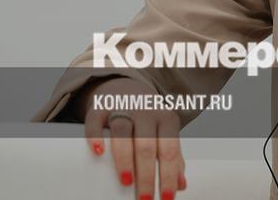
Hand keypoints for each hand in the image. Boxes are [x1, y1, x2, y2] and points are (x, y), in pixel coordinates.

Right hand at [83, 77, 186, 198]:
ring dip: (125, 159)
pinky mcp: (100, 107)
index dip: (169, 175)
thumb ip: (173, 156)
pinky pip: (96, 121)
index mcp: (166, 118)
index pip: (170, 150)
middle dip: (147, 175)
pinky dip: (96, 136)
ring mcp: (122, 107)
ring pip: (123, 133)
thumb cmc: (148, 117)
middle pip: (147, 145)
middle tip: (144, 197)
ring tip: (126, 181)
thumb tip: (181, 184)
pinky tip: (98, 152)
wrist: (127, 88)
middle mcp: (146, 111)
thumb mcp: (164, 132)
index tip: (165, 197)